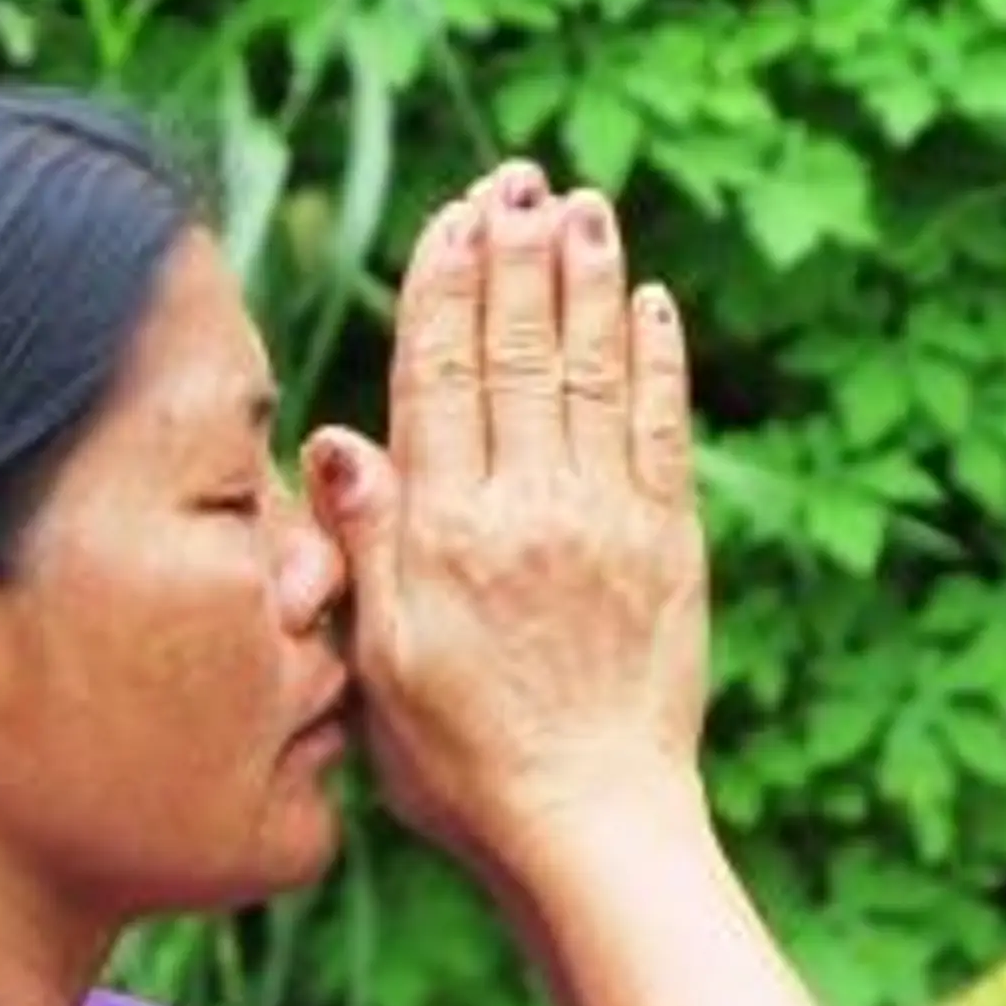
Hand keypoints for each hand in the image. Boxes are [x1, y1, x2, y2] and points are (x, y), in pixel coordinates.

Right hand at [303, 161, 708, 879]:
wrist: (589, 827)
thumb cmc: (461, 762)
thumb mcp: (380, 662)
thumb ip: (366, 542)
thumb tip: (334, 434)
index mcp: (447, 532)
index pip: (440, 377)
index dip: (443, 288)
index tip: (448, 217)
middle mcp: (528, 508)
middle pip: (519, 352)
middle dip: (513, 256)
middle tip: (515, 177)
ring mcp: (609, 521)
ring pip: (593, 371)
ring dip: (585, 280)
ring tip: (578, 203)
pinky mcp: (670, 547)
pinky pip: (664, 431)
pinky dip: (657, 360)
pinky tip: (650, 302)